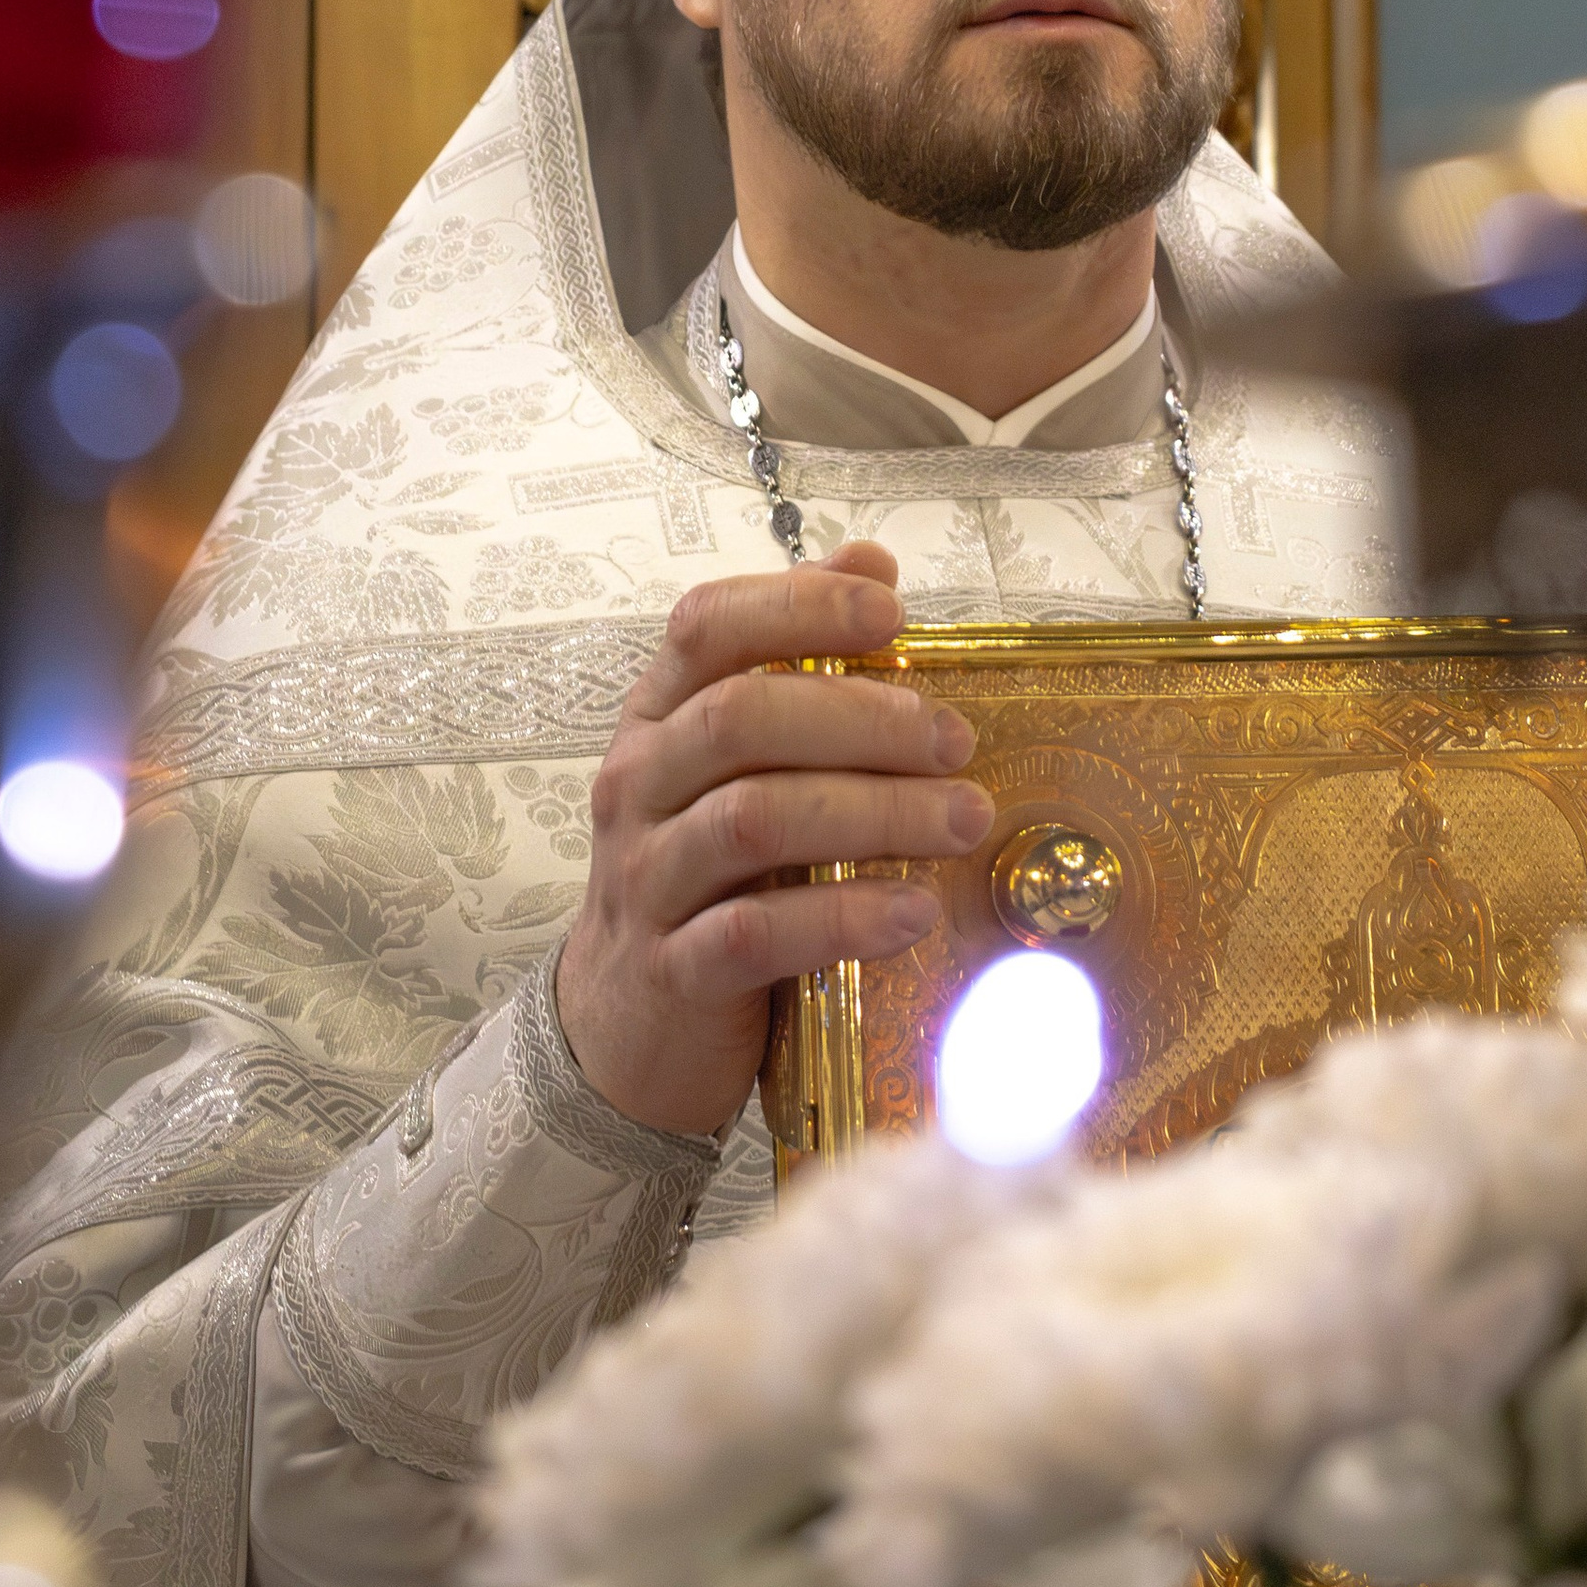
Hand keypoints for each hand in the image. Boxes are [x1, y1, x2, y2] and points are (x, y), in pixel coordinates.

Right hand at [552, 543, 988, 1138]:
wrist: (624, 1026)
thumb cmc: (707, 872)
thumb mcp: (741, 763)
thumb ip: (798, 661)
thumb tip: (872, 560)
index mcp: (659, 717)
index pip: (708, 625)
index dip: (800, 605)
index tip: (892, 615)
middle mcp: (640, 783)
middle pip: (740, 719)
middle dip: (862, 719)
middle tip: (956, 742)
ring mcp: (646, 877)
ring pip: (752, 820)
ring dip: (874, 812)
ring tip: (962, 821)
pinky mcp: (672, 970)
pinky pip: (755, 932)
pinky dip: (844, 918)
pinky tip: (914, 911)